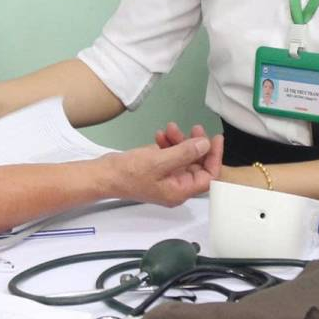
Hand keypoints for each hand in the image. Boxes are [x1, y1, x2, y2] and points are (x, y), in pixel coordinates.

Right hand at [97, 132, 221, 206]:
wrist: (103, 175)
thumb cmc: (130, 172)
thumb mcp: (159, 161)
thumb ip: (185, 153)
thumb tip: (206, 145)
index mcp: (180, 191)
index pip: (208, 177)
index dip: (214, 157)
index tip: (215, 139)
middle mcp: (176, 186)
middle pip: (197, 165)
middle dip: (195, 145)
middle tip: (194, 128)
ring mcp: (166, 178)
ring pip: (183, 157)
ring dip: (179, 141)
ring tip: (170, 127)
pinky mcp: (156, 170)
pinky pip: (170, 156)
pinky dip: (168, 144)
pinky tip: (160, 134)